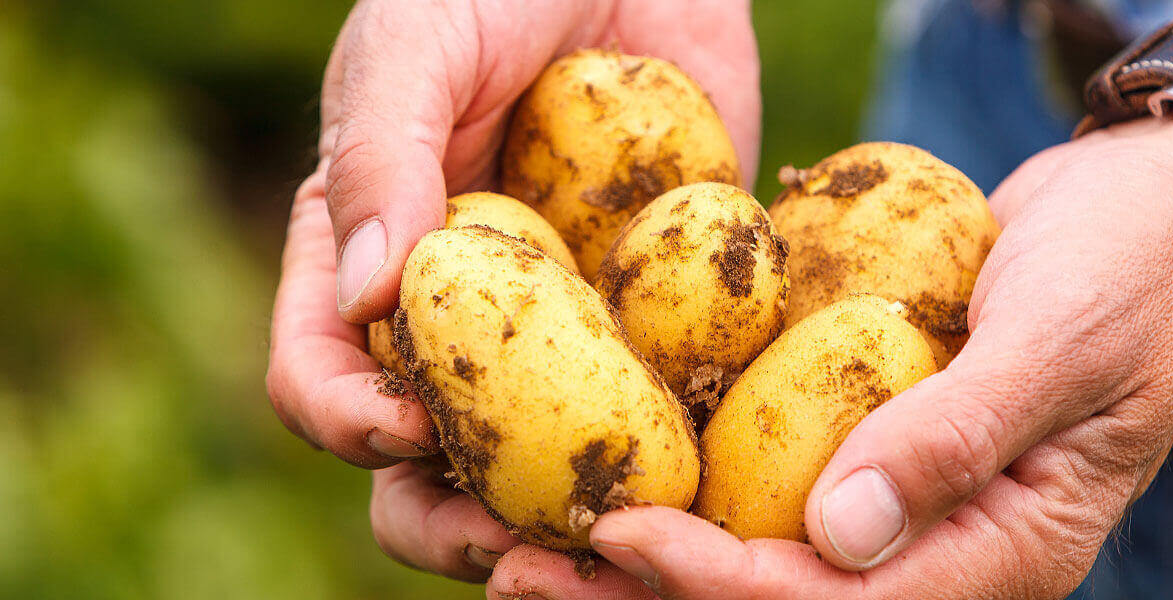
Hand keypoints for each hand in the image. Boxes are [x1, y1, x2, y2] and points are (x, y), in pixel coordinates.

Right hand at [265, 0, 759, 581]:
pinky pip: (662, 404)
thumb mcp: (413, 49)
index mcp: (367, 265)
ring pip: (542, 467)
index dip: (347, 422)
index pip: (321, 378)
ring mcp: (560, 332)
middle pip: (422, 464)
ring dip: (565, 524)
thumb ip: (378, 157)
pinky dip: (676, 454)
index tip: (409, 428)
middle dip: (451, 522)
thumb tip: (363, 299)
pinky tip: (705, 479)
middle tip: (516, 545)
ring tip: (611, 543)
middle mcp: (456, 321)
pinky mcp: (658, 322)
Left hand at [486, 112, 1172, 598]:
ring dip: (651, 559)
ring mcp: (912, 508)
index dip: (717, 582)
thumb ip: (955, 439)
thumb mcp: (1060, 344)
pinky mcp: (879, 453)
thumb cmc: (1135, 269)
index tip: (615, 531)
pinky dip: (693, 492)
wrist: (1165, 213)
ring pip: (764, 562)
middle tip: (523, 567)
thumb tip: (833, 535)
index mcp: (1005, 554)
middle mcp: (947, 552)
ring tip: (530, 537)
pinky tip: (614, 470)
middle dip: (652, 594)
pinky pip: (774, 494)